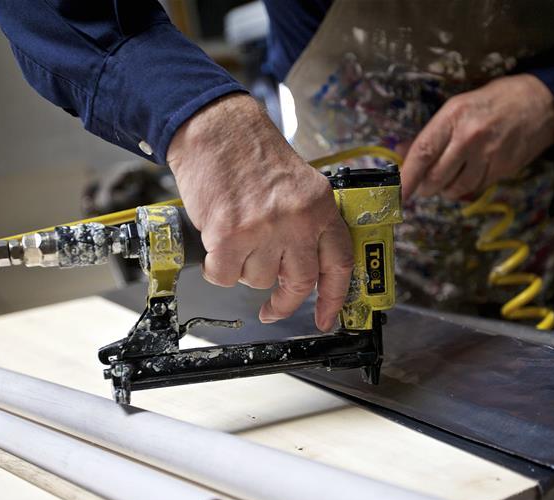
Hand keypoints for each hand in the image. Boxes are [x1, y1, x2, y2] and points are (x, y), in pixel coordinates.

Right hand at [167, 94, 353, 331]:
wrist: (215, 128)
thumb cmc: (251, 152)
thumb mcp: (299, 181)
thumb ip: (308, 221)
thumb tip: (307, 263)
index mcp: (320, 207)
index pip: (338, 263)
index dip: (333, 297)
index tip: (325, 317)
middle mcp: (297, 221)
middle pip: (299, 282)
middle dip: (284, 302)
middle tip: (271, 308)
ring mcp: (264, 230)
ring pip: (258, 280)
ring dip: (245, 269)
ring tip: (237, 240)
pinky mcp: (229, 236)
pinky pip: (226, 276)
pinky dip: (217, 268)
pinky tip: (216, 246)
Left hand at [400, 74, 553, 199]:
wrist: (541, 102)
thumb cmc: (494, 101)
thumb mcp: (459, 107)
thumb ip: (433, 132)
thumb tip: (405, 153)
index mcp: (454, 117)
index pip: (423, 153)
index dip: (407, 178)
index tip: (397, 194)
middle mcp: (470, 138)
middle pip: (436, 178)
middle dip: (426, 187)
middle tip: (425, 186)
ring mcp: (489, 155)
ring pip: (456, 188)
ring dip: (447, 190)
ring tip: (449, 180)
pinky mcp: (504, 169)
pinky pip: (477, 187)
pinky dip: (468, 186)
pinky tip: (471, 174)